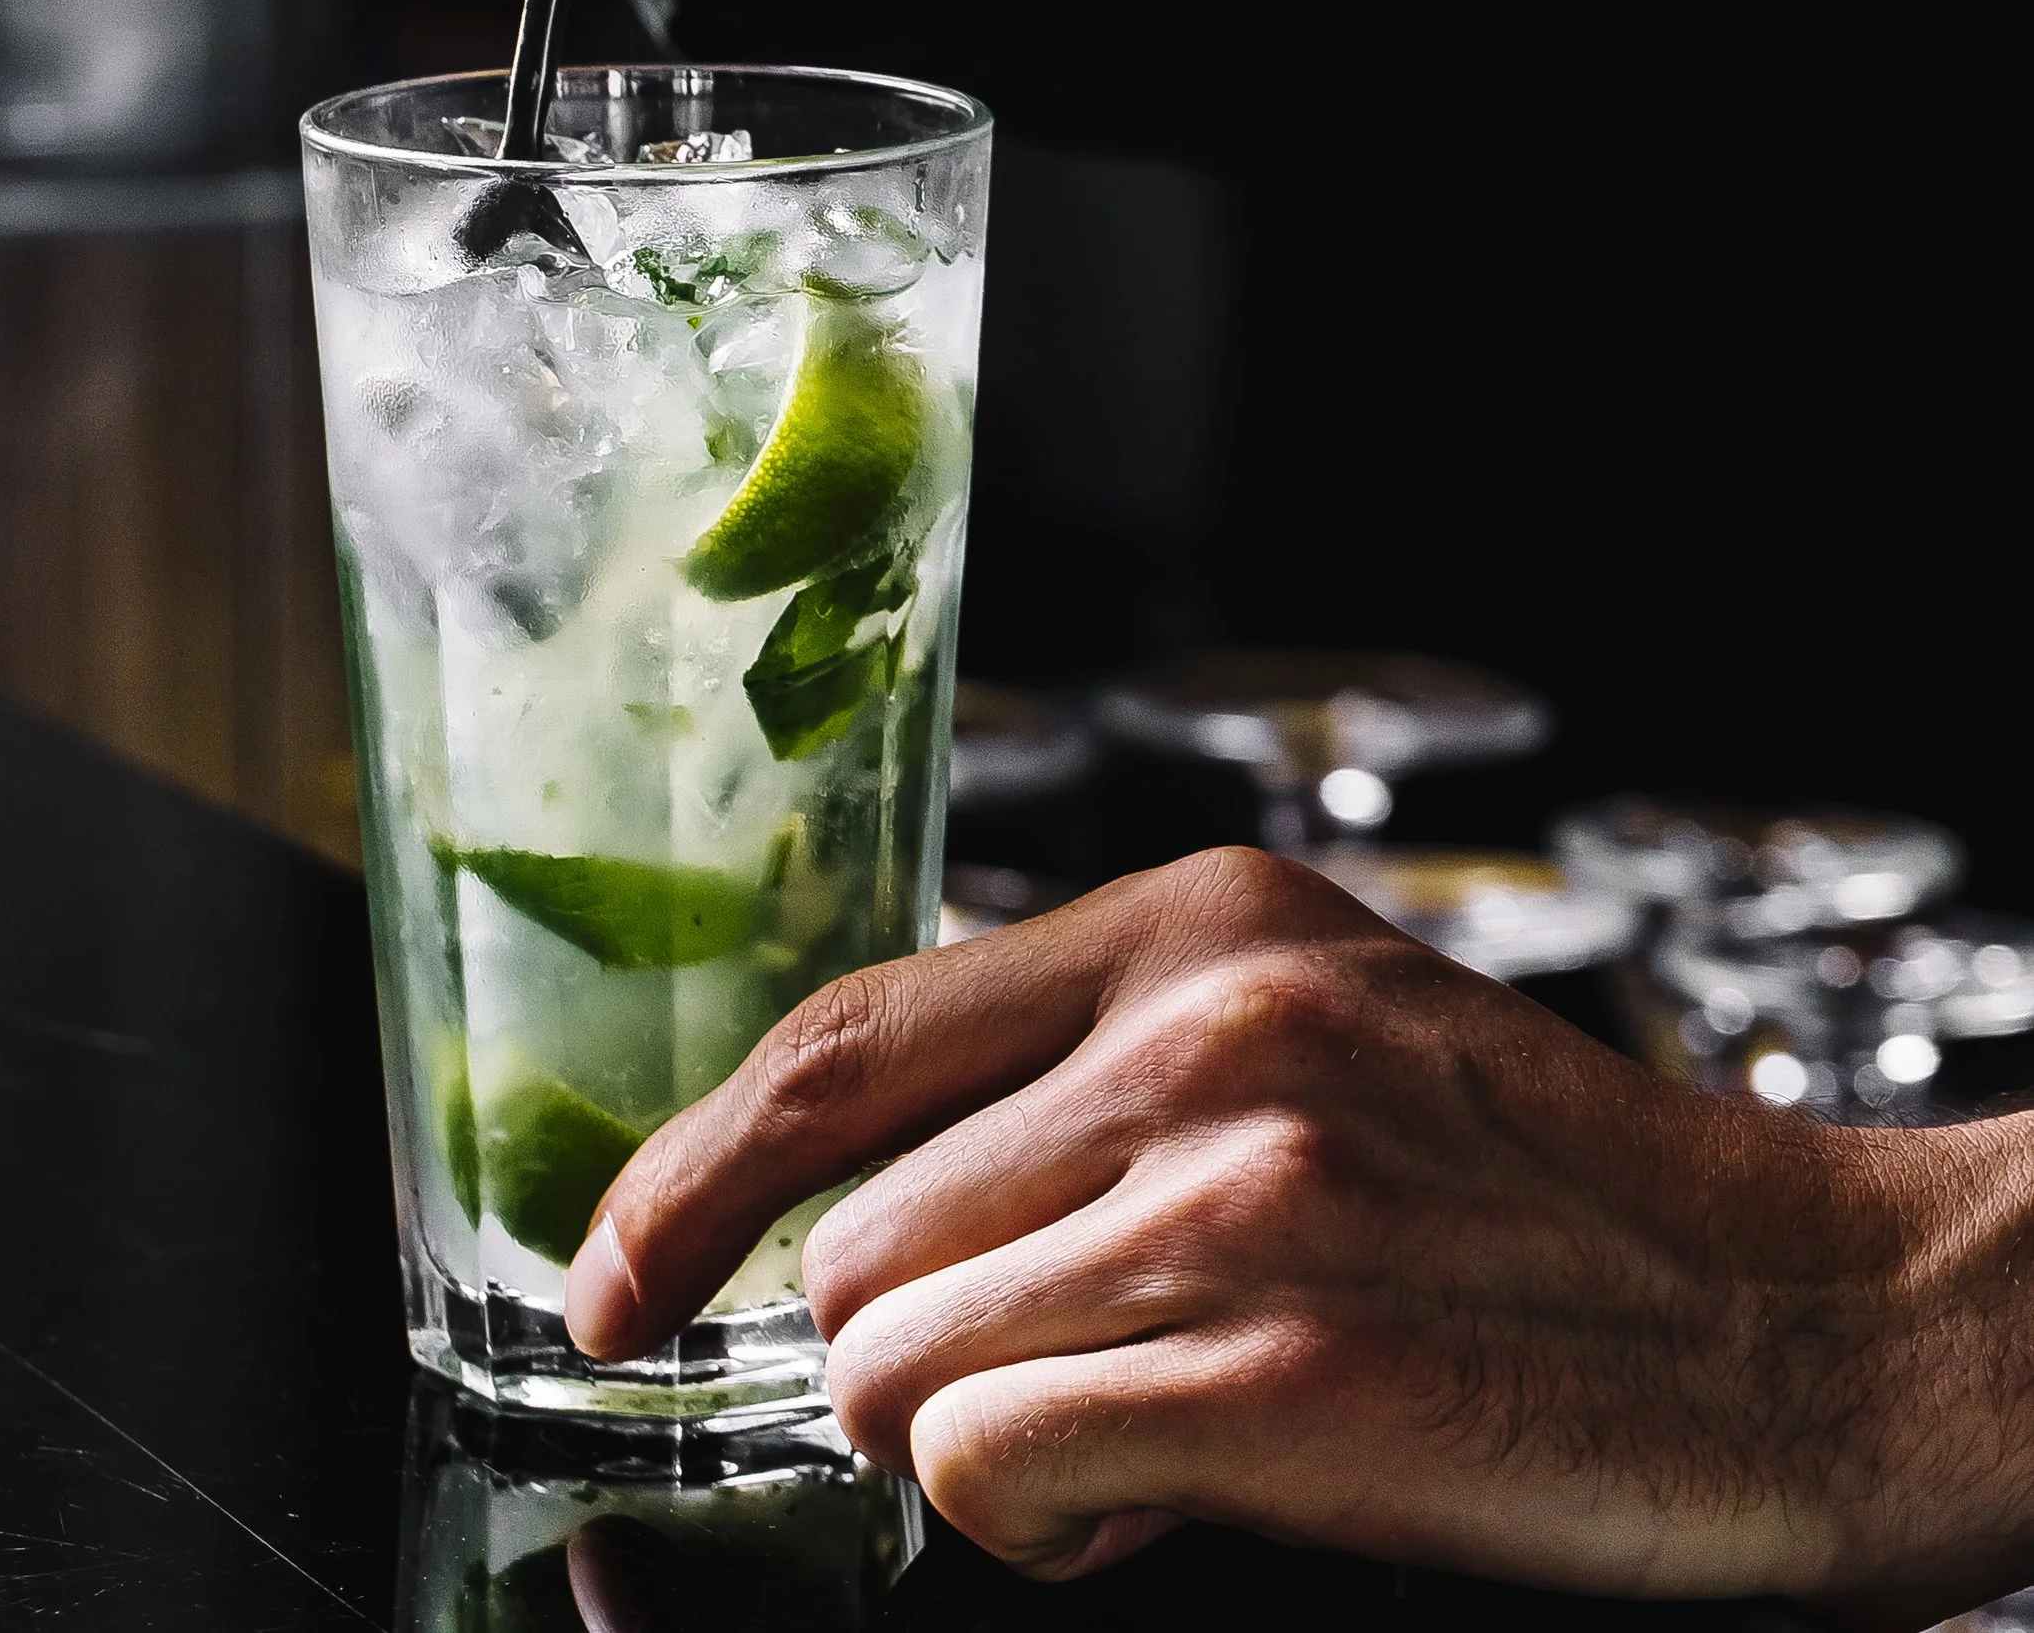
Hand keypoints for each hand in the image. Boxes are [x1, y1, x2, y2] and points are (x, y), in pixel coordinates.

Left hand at [565, 849, 2033, 1621]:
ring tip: (1162, 1431)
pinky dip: (1051, 1516)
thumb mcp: (1323, 1033)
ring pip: (899, 1371)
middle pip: (852, 1244)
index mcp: (1195, 924)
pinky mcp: (1282, 1367)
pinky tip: (1192, 1488)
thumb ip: (1101, 1070)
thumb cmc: (1563, 1205)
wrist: (1827, 1327)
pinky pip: (995, 1474)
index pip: (844, 1040)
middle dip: (908, 1358)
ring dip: (984, 1444)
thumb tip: (866, 1201)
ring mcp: (1237, 1188)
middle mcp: (1202, 1024)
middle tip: (1066, 1393)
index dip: (684, 1177)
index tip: (612, 1284)